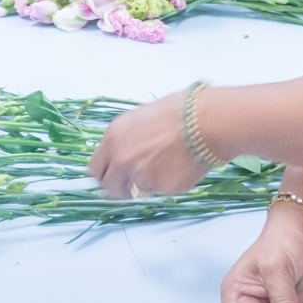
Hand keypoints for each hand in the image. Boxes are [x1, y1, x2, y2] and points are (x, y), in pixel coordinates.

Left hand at [89, 91, 208, 199]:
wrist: (207, 122)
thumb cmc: (178, 110)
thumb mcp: (140, 116)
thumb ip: (126, 138)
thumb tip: (125, 149)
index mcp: (113, 138)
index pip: (95, 169)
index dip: (105, 173)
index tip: (112, 174)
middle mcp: (122, 160)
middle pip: (110, 188)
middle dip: (120, 186)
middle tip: (135, 180)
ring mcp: (142, 177)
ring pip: (136, 192)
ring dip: (146, 185)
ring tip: (166, 165)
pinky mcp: (163, 189)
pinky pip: (161, 192)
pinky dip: (169, 184)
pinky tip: (181, 166)